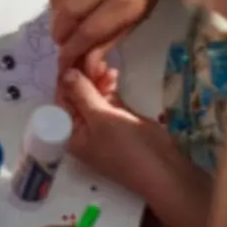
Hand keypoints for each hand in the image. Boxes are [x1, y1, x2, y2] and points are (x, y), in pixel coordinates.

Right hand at [44, 0, 154, 73]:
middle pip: (69, 11)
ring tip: (64, 19)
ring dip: (55, 13)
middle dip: (60, 32)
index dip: (73, 49)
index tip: (64, 60)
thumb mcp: (130, 25)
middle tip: (62, 39)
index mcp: (125, 3)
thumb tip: (85, 68)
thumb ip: (105, 44)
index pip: (90, 31)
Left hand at [57, 68, 166, 193]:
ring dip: (95, 79)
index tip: (70, 57)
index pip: (60, 100)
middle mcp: (82, 127)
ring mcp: (101, 123)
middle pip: (75, 96)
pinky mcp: (118, 118)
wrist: (165, 169)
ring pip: (92, 94)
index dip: (65, 79)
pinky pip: (107, 98)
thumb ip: (82, 94)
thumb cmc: (128, 147)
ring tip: (104, 65)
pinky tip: (113, 73)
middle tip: (90, 58)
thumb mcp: (101, 119)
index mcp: (70, 133)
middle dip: (81, 76)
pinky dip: (108, 85)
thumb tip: (65, 72)